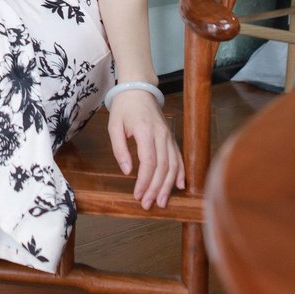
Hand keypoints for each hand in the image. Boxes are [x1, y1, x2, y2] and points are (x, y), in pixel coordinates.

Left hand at [107, 92, 185, 208]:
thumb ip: (119, 149)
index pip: (149, 162)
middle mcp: (161, 135)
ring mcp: (168, 136)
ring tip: (162, 202)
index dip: (145, 181)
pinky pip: (179, 157)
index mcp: (146, 131)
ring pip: (173, 165)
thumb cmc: (124, 107)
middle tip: (148, 204)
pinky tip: (179, 186)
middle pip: (163, 167)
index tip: (138, 195)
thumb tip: (127, 171)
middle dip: (156, 188)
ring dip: (168, 185)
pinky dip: (181, 173)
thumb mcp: (114, 126)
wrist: (138, 89)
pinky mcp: (171, 138)